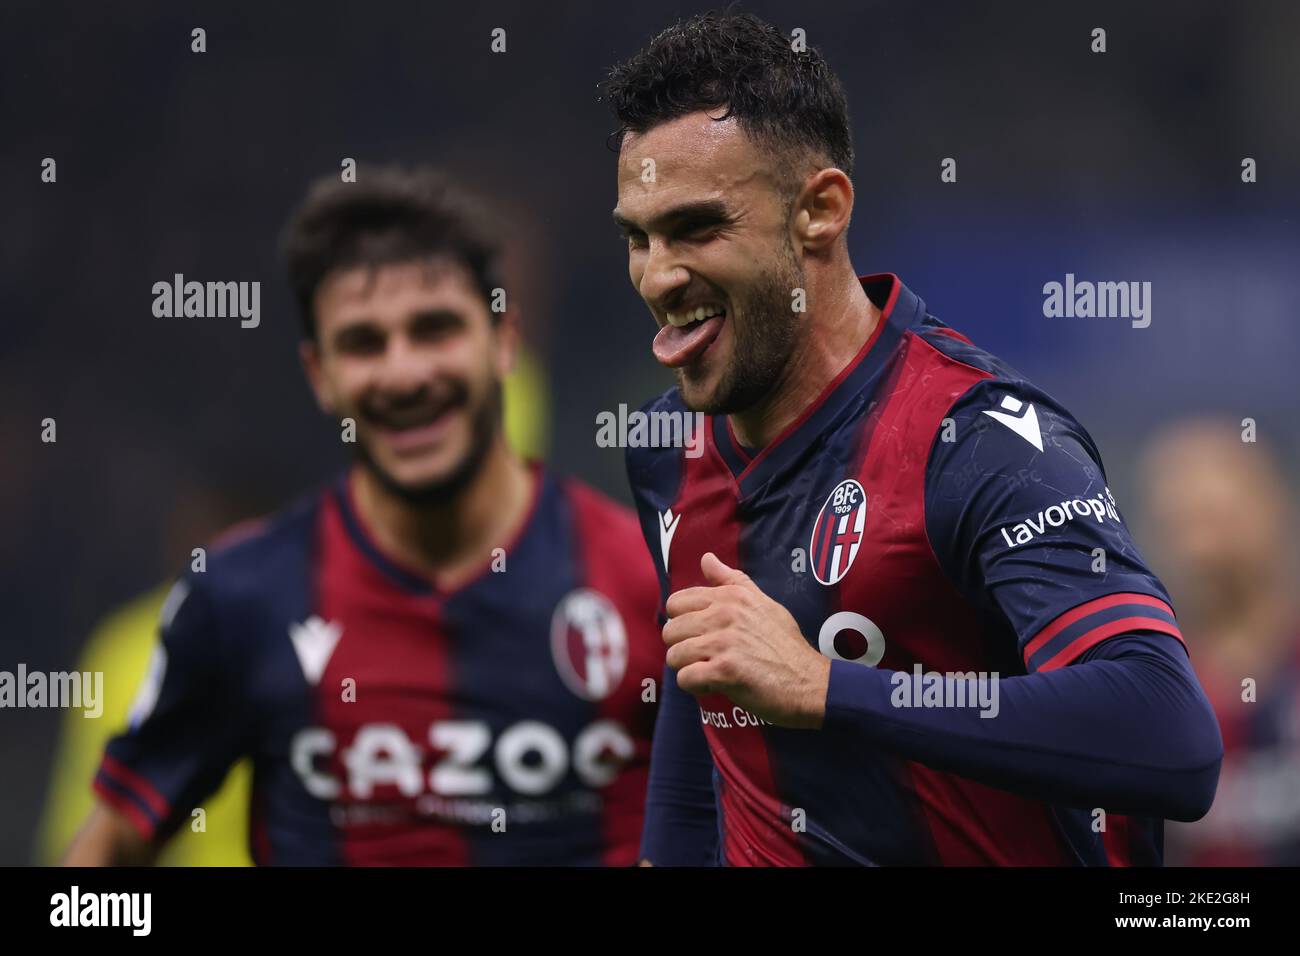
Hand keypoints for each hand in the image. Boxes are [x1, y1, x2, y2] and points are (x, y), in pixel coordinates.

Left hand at [663, 552, 829, 728]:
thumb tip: (706, 558)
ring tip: (710, 671)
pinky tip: (713, 685)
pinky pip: (685, 678)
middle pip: (670, 631)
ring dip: (688, 668)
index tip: (701, 634)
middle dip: (682, 648)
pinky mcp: (725, 670)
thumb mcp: (763, 603)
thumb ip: (732, 580)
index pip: (676, 602)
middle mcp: (725, 614)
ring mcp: (724, 642)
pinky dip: (694, 686)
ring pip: (674, 655)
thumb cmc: (785, 645)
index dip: (682, 622)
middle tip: (705, 657)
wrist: (810, 682)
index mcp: (731, 596)